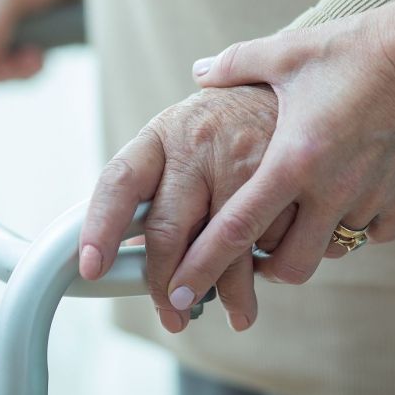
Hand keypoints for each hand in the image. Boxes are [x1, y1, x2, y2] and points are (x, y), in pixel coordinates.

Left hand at [80, 85, 280, 332]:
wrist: (303, 82)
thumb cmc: (232, 116)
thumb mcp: (185, 127)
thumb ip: (156, 173)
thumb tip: (130, 239)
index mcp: (165, 133)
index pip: (120, 181)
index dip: (101, 227)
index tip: (91, 267)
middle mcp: (201, 143)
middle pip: (171, 230)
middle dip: (168, 285)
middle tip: (173, 312)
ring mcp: (249, 158)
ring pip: (231, 245)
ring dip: (232, 289)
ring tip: (236, 311)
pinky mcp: (290, 173)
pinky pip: (279, 237)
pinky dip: (276, 260)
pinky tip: (273, 264)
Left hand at [175, 3, 394, 293]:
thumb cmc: (353, 48)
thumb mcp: (286, 53)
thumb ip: (234, 65)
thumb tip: (196, 74)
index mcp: (292, 158)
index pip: (236, 228)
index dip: (202, 265)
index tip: (177, 292)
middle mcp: (332, 188)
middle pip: (290, 266)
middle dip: (268, 270)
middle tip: (259, 250)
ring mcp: (374, 198)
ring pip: (335, 251)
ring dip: (314, 241)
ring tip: (305, 214)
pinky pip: (375, 234)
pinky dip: (357, 226)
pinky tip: (349, 196)